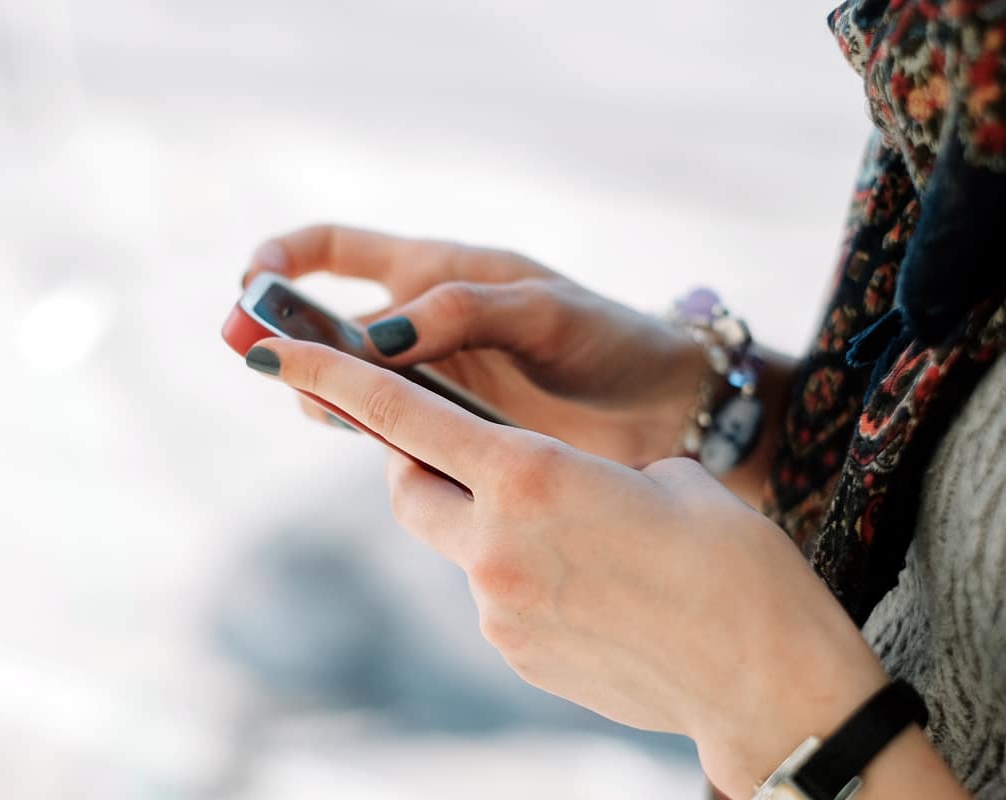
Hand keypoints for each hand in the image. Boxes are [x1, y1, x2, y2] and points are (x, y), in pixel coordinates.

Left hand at [242, 336, 905, 799]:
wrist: (768, 685)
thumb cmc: (735, 565)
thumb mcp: (661, 479)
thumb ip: (574, 469)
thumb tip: (537, 490)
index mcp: (529, 475)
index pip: (405, 413)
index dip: (335, 375)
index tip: (278, 350)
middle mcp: (494, 543)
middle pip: (406, 488)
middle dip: (417, 466)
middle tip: (463, 455)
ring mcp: (498, 610)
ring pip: (454, 546)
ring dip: (482, 527)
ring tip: (569, 537)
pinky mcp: (516, 656)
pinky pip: (493, 598)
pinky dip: (517, 579)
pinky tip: (588, 590)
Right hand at [243, 225, 707, 468]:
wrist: (665, 409)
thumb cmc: (610, 340)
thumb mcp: (542, 311)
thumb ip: (461, 313)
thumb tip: (375, 337)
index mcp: (436, 272)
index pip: (333, 250)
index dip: (281, 260)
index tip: (250, 285)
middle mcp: (420, 326)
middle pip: (325, 328)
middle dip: (288, 341)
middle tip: (279, 368)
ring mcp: (431, 382)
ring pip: (348, 386)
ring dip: (325, 395)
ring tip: (336, 409)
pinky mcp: (448, 432)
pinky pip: (384, 431)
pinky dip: (365, 436)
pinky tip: (378, 446)